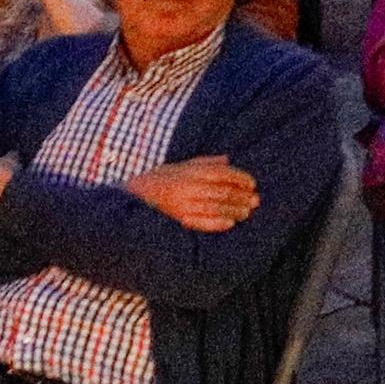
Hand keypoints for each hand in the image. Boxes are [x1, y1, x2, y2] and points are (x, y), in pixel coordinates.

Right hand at [125, 157, 261, 231]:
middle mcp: (187, 187)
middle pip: (222, 192)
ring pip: (216, 208)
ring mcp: (183, 205)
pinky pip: (202, 223)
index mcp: (188, 172)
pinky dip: (218, 224)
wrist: (129, 198)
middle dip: (241, 196)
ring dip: (234, 210)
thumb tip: (227, 159)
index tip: (252, 184)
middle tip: (255, 201)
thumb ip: (203, 162)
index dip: (240, 178)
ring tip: (246, 212)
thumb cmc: (156, 180)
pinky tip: (230, 224)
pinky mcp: (178, 220)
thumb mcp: (177, 166)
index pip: (222, 174)